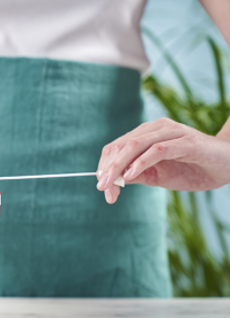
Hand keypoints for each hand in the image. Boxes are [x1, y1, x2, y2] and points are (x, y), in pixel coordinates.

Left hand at [96, 117, 229, 203]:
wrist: (229, 166)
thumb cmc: (192, 169)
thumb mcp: (157, 176)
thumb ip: (136, 175)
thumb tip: (112, 181)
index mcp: (147, 134)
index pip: (116, 147)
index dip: (104, 166)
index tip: (101, 187)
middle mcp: (157, 128)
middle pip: (122, 145)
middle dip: (108, 169)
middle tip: (102, 189)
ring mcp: (172, 132)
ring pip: (136, 145)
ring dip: (119, 166)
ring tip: (110, 184)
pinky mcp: (186, 142)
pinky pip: (158, 150)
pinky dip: (141, 162)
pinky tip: (131, 176)